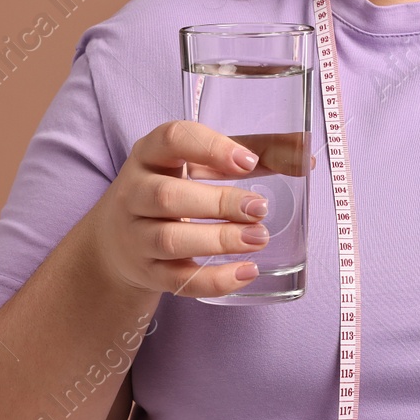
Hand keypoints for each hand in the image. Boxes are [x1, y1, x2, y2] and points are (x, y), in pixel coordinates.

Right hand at [85, 120, 316, 298]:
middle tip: (261, 208)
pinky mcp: (146, 272)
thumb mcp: (201, 163)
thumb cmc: (173, 187)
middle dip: (219, 202)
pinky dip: (215, 279)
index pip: (172, 139)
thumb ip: (254, 152)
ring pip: (170, 239)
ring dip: (219, 240)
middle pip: (168, 196)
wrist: (114, 242)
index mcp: (151, 154)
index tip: (247, 161)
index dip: (210, 148)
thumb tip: (305, 154)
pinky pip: (178, 280)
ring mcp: (135, 236)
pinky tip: (247, 271)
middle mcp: (134, 192)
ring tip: (259, 238)